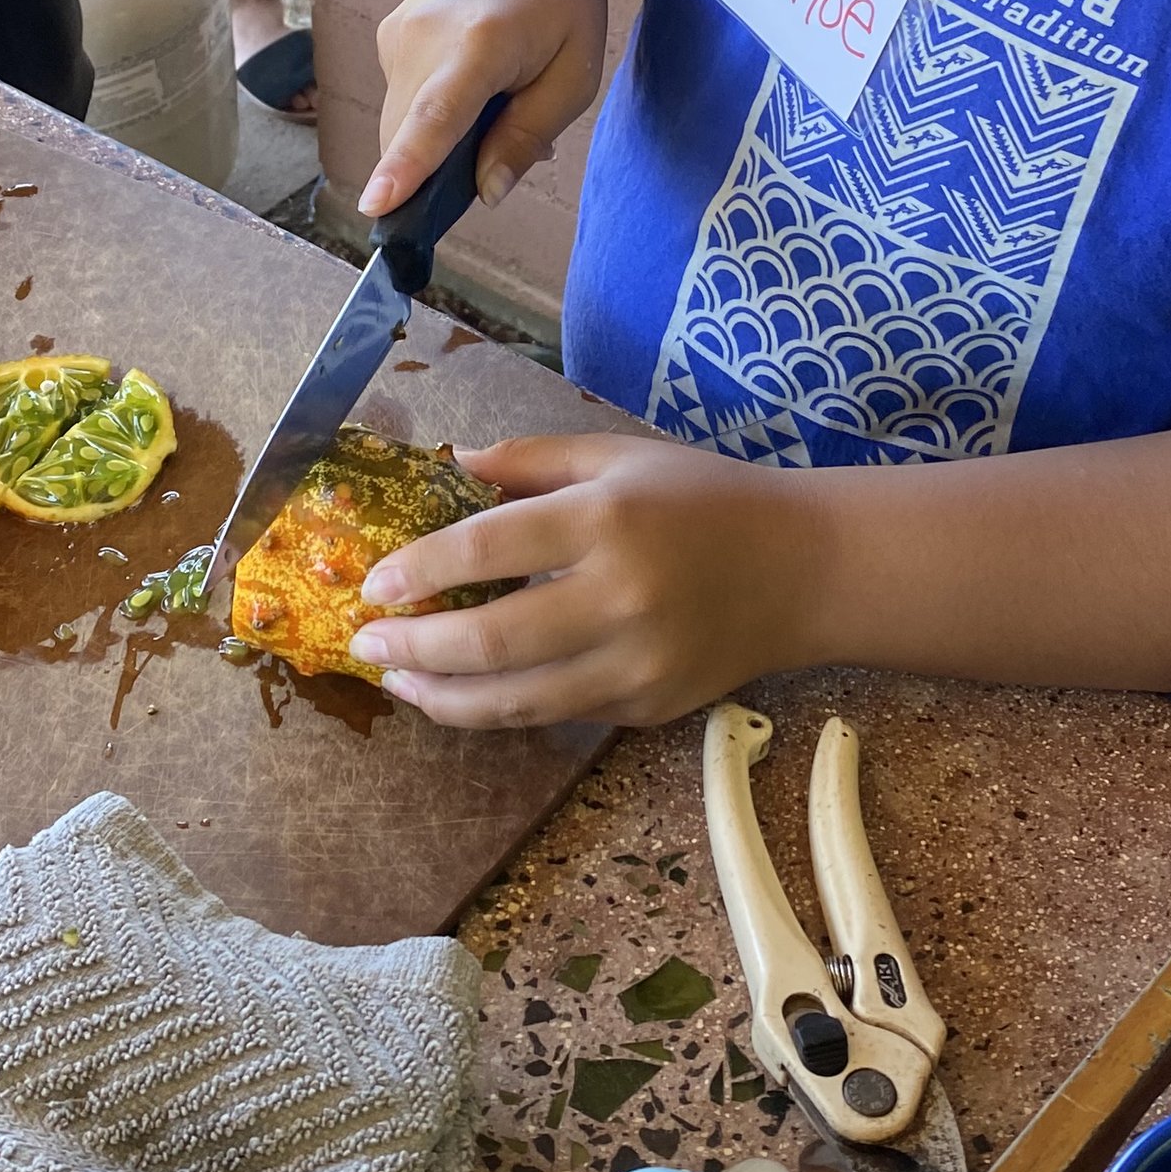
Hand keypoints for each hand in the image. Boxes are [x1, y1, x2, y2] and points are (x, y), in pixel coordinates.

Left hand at [345, 431, 821, 729]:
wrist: (804, 570)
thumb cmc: (705, 500)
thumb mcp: (619, 456)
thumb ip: (532, 460)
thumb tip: (451, 461)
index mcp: (606, 521)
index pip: (488, 549)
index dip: (420, 571)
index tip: (374, 585)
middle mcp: (619, 597)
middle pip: (490, 640)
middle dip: (413, 648)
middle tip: (366, 644)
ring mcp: (636, 663)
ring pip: (515, 701)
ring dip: (442, 697)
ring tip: (400, 683)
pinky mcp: (647, 707)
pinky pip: (557, 715)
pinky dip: (500, 710)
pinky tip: (464, 695)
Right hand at [360, 0, 608, 217]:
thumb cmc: (563, 1)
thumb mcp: (573, 77)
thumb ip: (527, 137)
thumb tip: (486, 194)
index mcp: (480, 43)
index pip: (434, 115)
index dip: (405, 166)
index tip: (375, 207)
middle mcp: (424, 35)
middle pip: (408, 135)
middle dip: (439, 171)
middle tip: (501, 150)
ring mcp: (398, 32)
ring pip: (401, 123)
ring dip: (438, 140)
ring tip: (496, 102)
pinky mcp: (389, 35)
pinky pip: (402, 100)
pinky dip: (430, 113)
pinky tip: (473, 84)